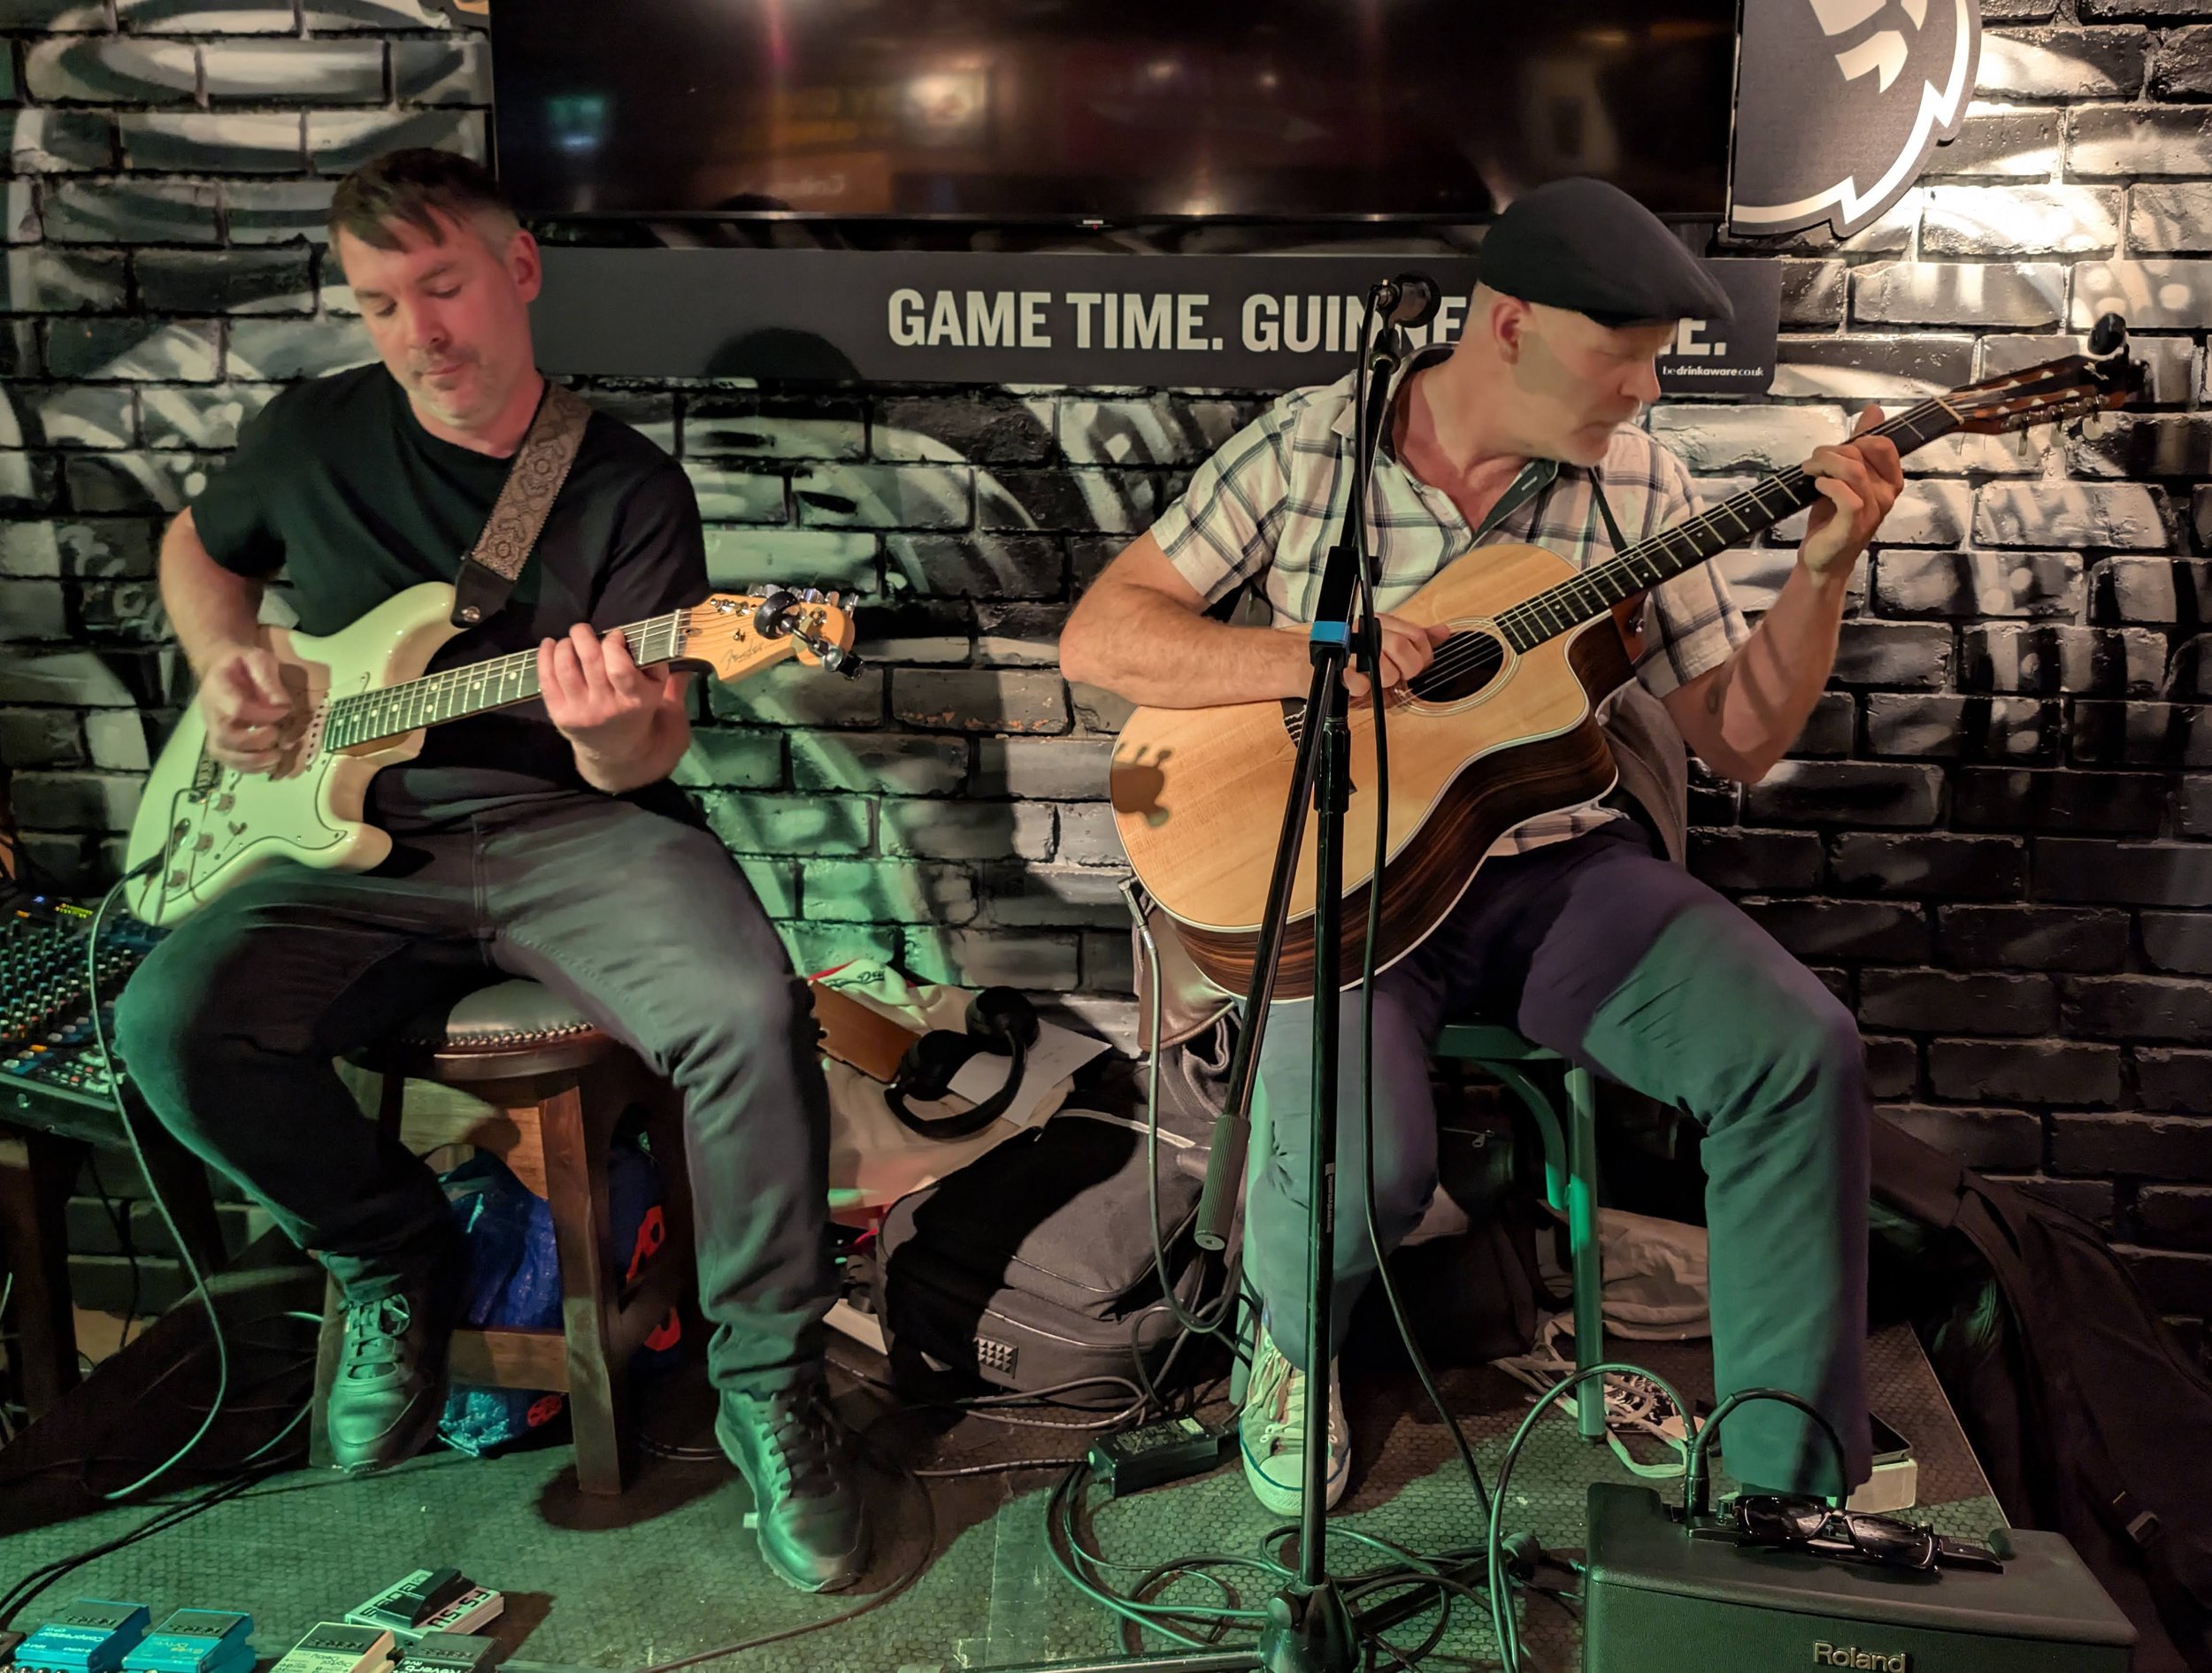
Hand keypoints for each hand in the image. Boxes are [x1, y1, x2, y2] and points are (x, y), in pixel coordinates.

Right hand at [197, 645, 292, 773]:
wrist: (221, 669)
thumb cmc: (242, 664)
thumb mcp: (258, 660)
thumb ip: (268, 680)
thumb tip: (283, 706)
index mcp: (218, 688)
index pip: (236, 708)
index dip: (262, 715)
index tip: (283, 712)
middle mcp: (211, 713)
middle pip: (226, 737)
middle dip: (256, 742)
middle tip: (278, 735)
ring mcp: (213, 730)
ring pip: (225, 755)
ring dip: (253, 761)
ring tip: (277, 756)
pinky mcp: (220, 742)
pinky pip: (229, 762)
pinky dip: (250, 768)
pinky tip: (270, 763)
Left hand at [538, 621, 680, 759]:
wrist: (616, 751)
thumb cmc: (637, 712)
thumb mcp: (659, 693)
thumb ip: (660, 666)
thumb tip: (655, 636)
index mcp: (634, 699)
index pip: (619, 667)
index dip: (614, 644)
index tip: (615, 637)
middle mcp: (606, 707)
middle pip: (589, 660)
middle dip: (582, 635)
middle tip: (583, 630)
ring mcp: (580, 712)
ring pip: (565, 667)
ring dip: (565, 644)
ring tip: (570, 641)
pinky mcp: (559, 714)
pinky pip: (546, 679)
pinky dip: (545, 656)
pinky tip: (550, 645)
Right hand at [1345, 614, 1452, 701]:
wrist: (1325, 669)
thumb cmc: (1362, 660)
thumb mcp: (1395, 646)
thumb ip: (1419, 640)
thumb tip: (1443, 632)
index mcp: (1383, 623)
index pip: (1417, 635)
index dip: (1422, 655)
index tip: (1415, 663)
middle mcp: (1367, 631)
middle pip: (1400, 646)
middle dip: (1406, 668)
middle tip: (1398, 674)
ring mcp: (1351, 649)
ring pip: (1384, 668)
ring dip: (1385, 680)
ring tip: (1378, 678)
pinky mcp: (1339, 669)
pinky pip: (1359, 682)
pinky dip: (1363, 687)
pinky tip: (1364, 684)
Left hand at [1799, 403, 1904, 579]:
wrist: (1823, 559)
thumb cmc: (1834, 517)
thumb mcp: (1846, 477)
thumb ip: (1859, 446)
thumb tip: (1874, 410)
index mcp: (1889, 481)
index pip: (1884, 445)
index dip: (1859, 438)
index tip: (1837, 448)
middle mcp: (1886, 495)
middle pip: (1863, 453)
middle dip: (1832, 450)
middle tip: (1813, 461)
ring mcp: (1871, 511)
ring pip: (1854, 471)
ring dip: (1825, 463)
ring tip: (1809, 470)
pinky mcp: (1852, 525)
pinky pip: (1847, 495)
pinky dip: (1828, 484)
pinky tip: (1816, 486)